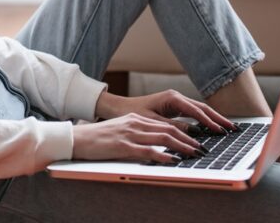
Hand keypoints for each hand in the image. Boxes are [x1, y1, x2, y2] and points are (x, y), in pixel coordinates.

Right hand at [71, 113, 204, 162]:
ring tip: (194, 154)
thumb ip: (138, 133)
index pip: (165, 124)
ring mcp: (130, 134)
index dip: (184, 132)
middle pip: (168, 129)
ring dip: (181, 146)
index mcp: (136, 119)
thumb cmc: (98, 138)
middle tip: (202, 149)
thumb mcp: (121, 130)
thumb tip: (157, 143)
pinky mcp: (123, 146)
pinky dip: (163, 155)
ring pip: (162, 138)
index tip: (196, 141)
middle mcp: (135, 123)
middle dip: (188, 139)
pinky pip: (147, 150)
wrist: (77, 138)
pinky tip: (173, 160)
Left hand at [94, 90, 236, 134]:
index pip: (196, 111)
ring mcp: (176, 101)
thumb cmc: (132, 114)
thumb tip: (194, 134)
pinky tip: (213, 128)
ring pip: (200, 110)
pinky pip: (194, 113)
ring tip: (228, 129)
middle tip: (233, 129)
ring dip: (214, 119)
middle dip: (218, 118)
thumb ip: (173, 127)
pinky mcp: (175, 107)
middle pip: (203, 108)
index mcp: (172, 98)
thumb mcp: (153, 122)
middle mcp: (176, 97)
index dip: (209, 122)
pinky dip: (205, 120)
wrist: (119, 108)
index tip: (221, 131)